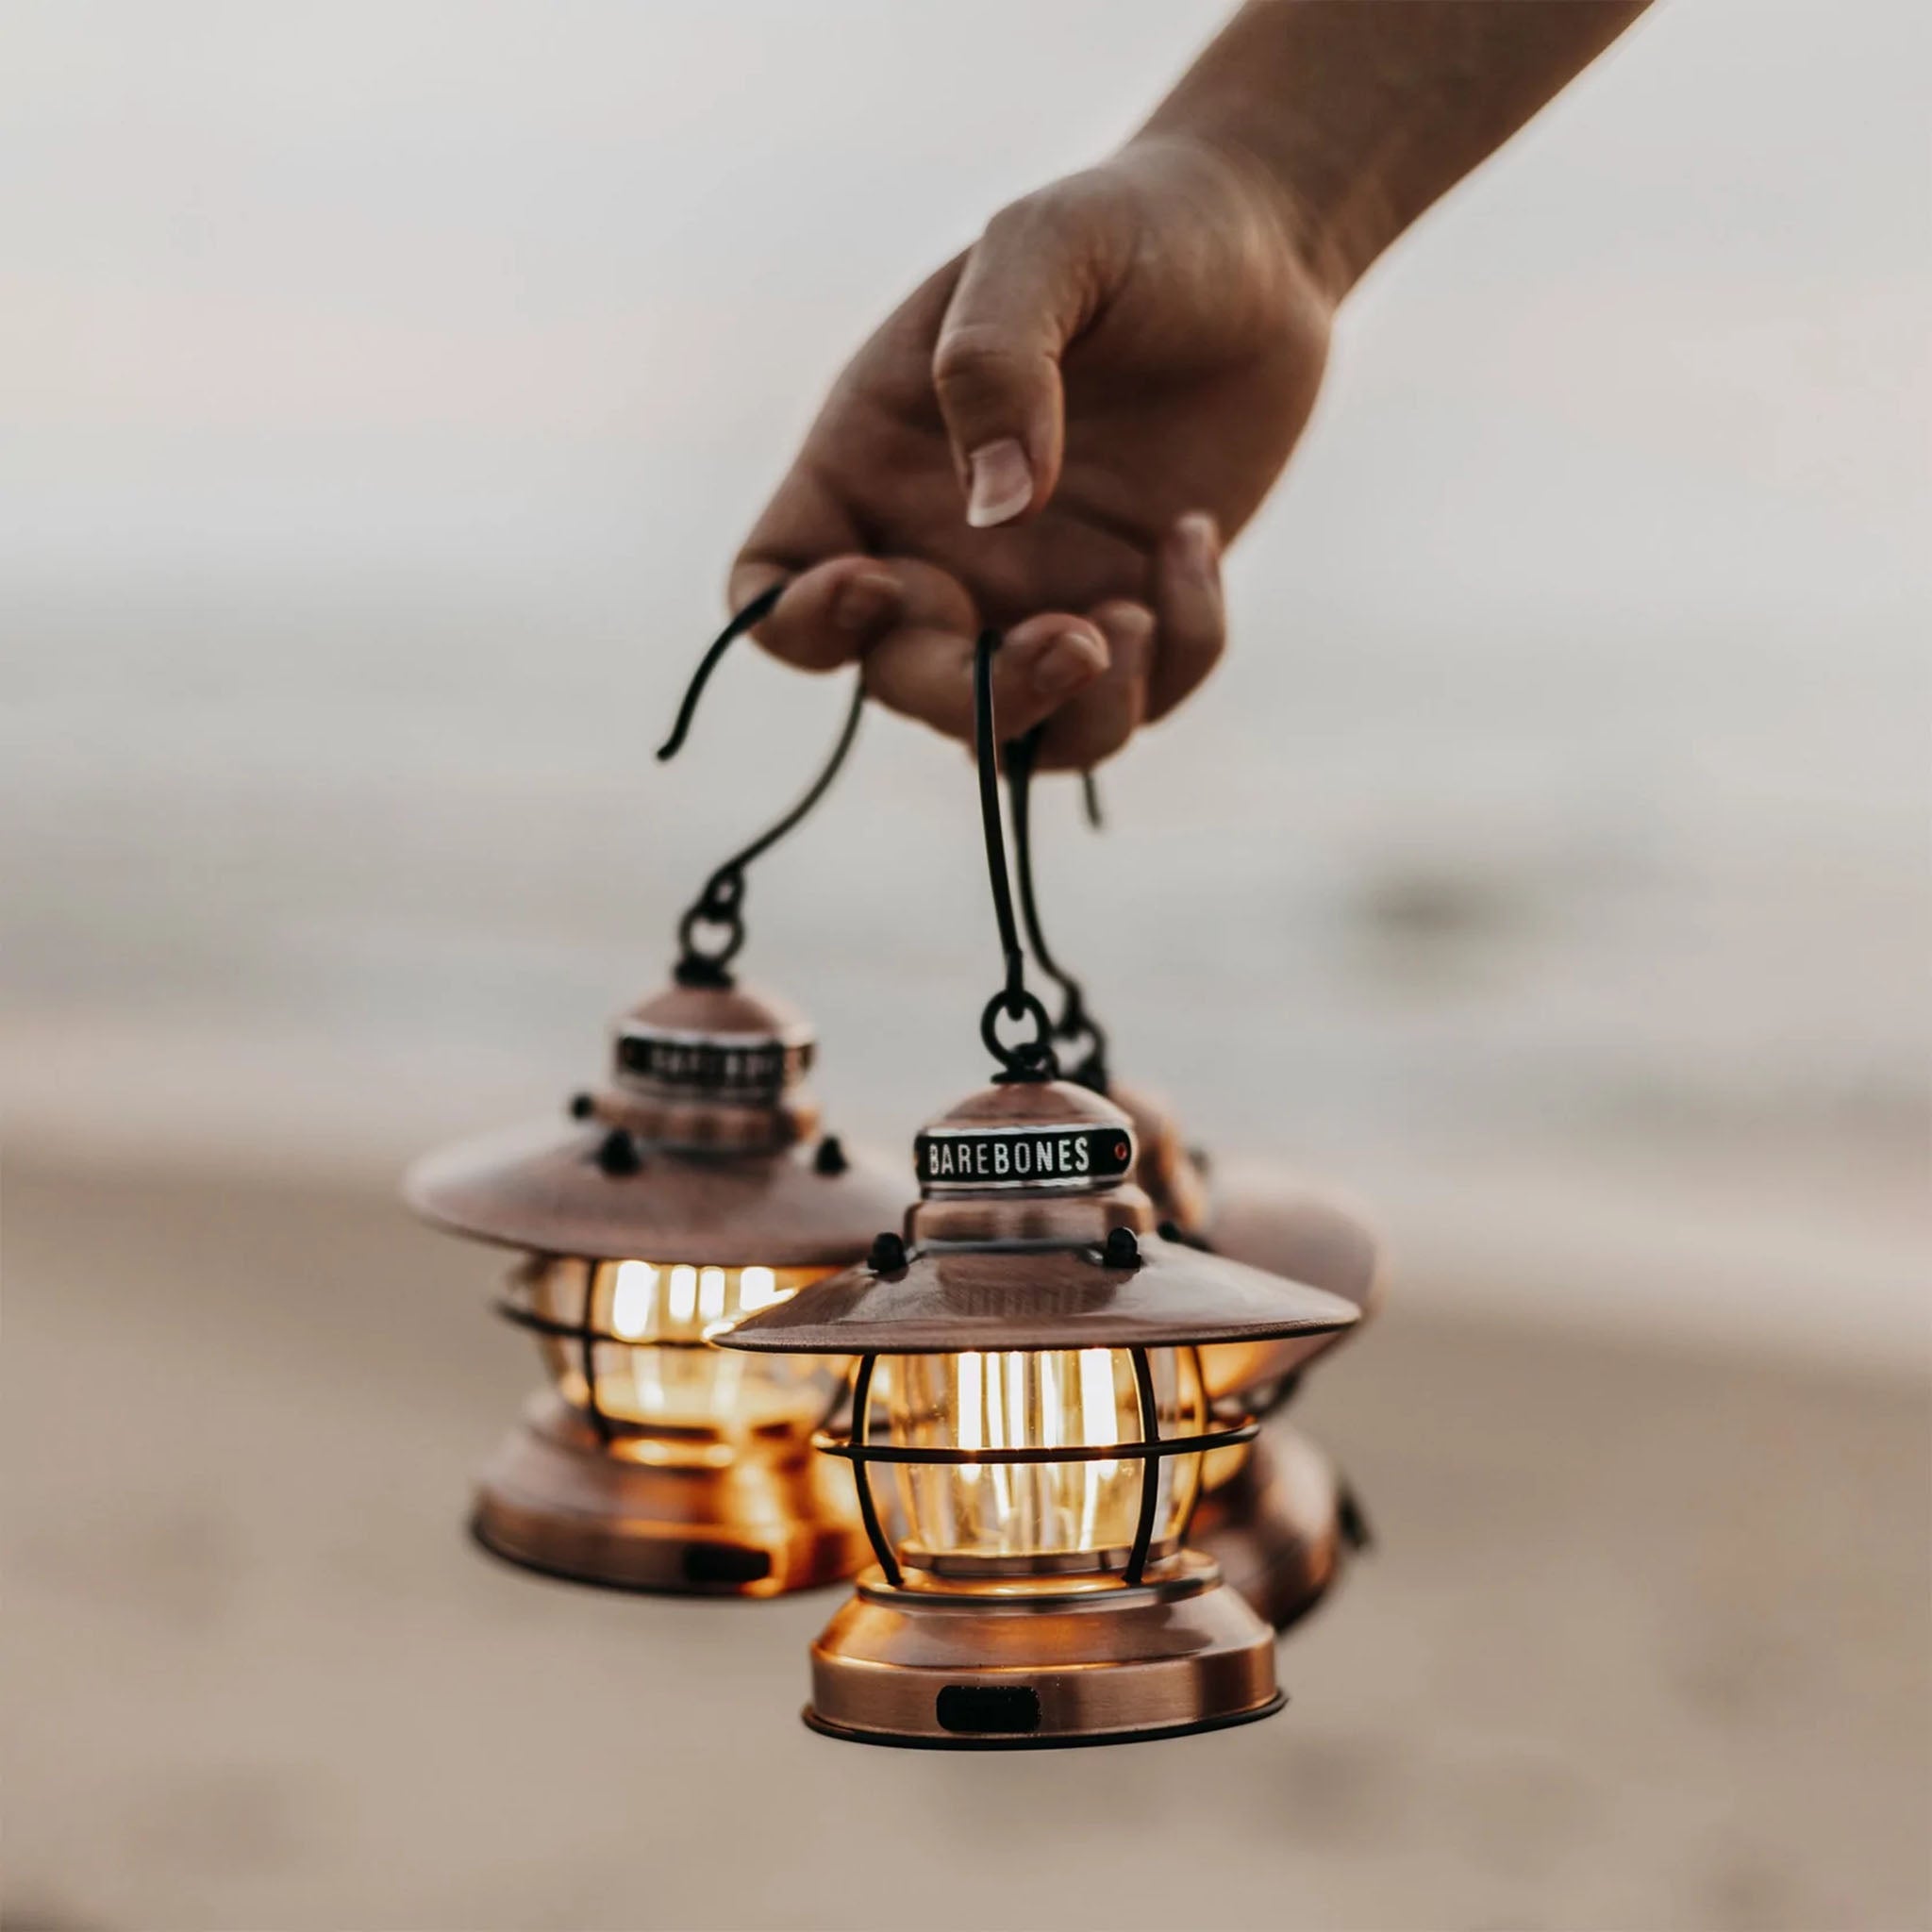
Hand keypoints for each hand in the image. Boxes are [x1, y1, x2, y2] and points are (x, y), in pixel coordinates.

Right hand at [730, 134, 1335, 766]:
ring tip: (1133, 618)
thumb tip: (995, 511)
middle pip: (902, 687)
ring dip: (1070, 717)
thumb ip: (995, 361)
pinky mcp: (1130, 620)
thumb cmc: (1124, 233)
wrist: (1259, 251)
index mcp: (867, 468)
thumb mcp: (1047, 248)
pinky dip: (1174, 654)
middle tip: (1075, 640)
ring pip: (1014, 736)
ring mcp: (1033, 598)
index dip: (800, 622)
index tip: (881, 580)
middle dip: (979, 697)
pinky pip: (1135, 702)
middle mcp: (937, 553)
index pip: (770, 588)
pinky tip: (1195, 539)